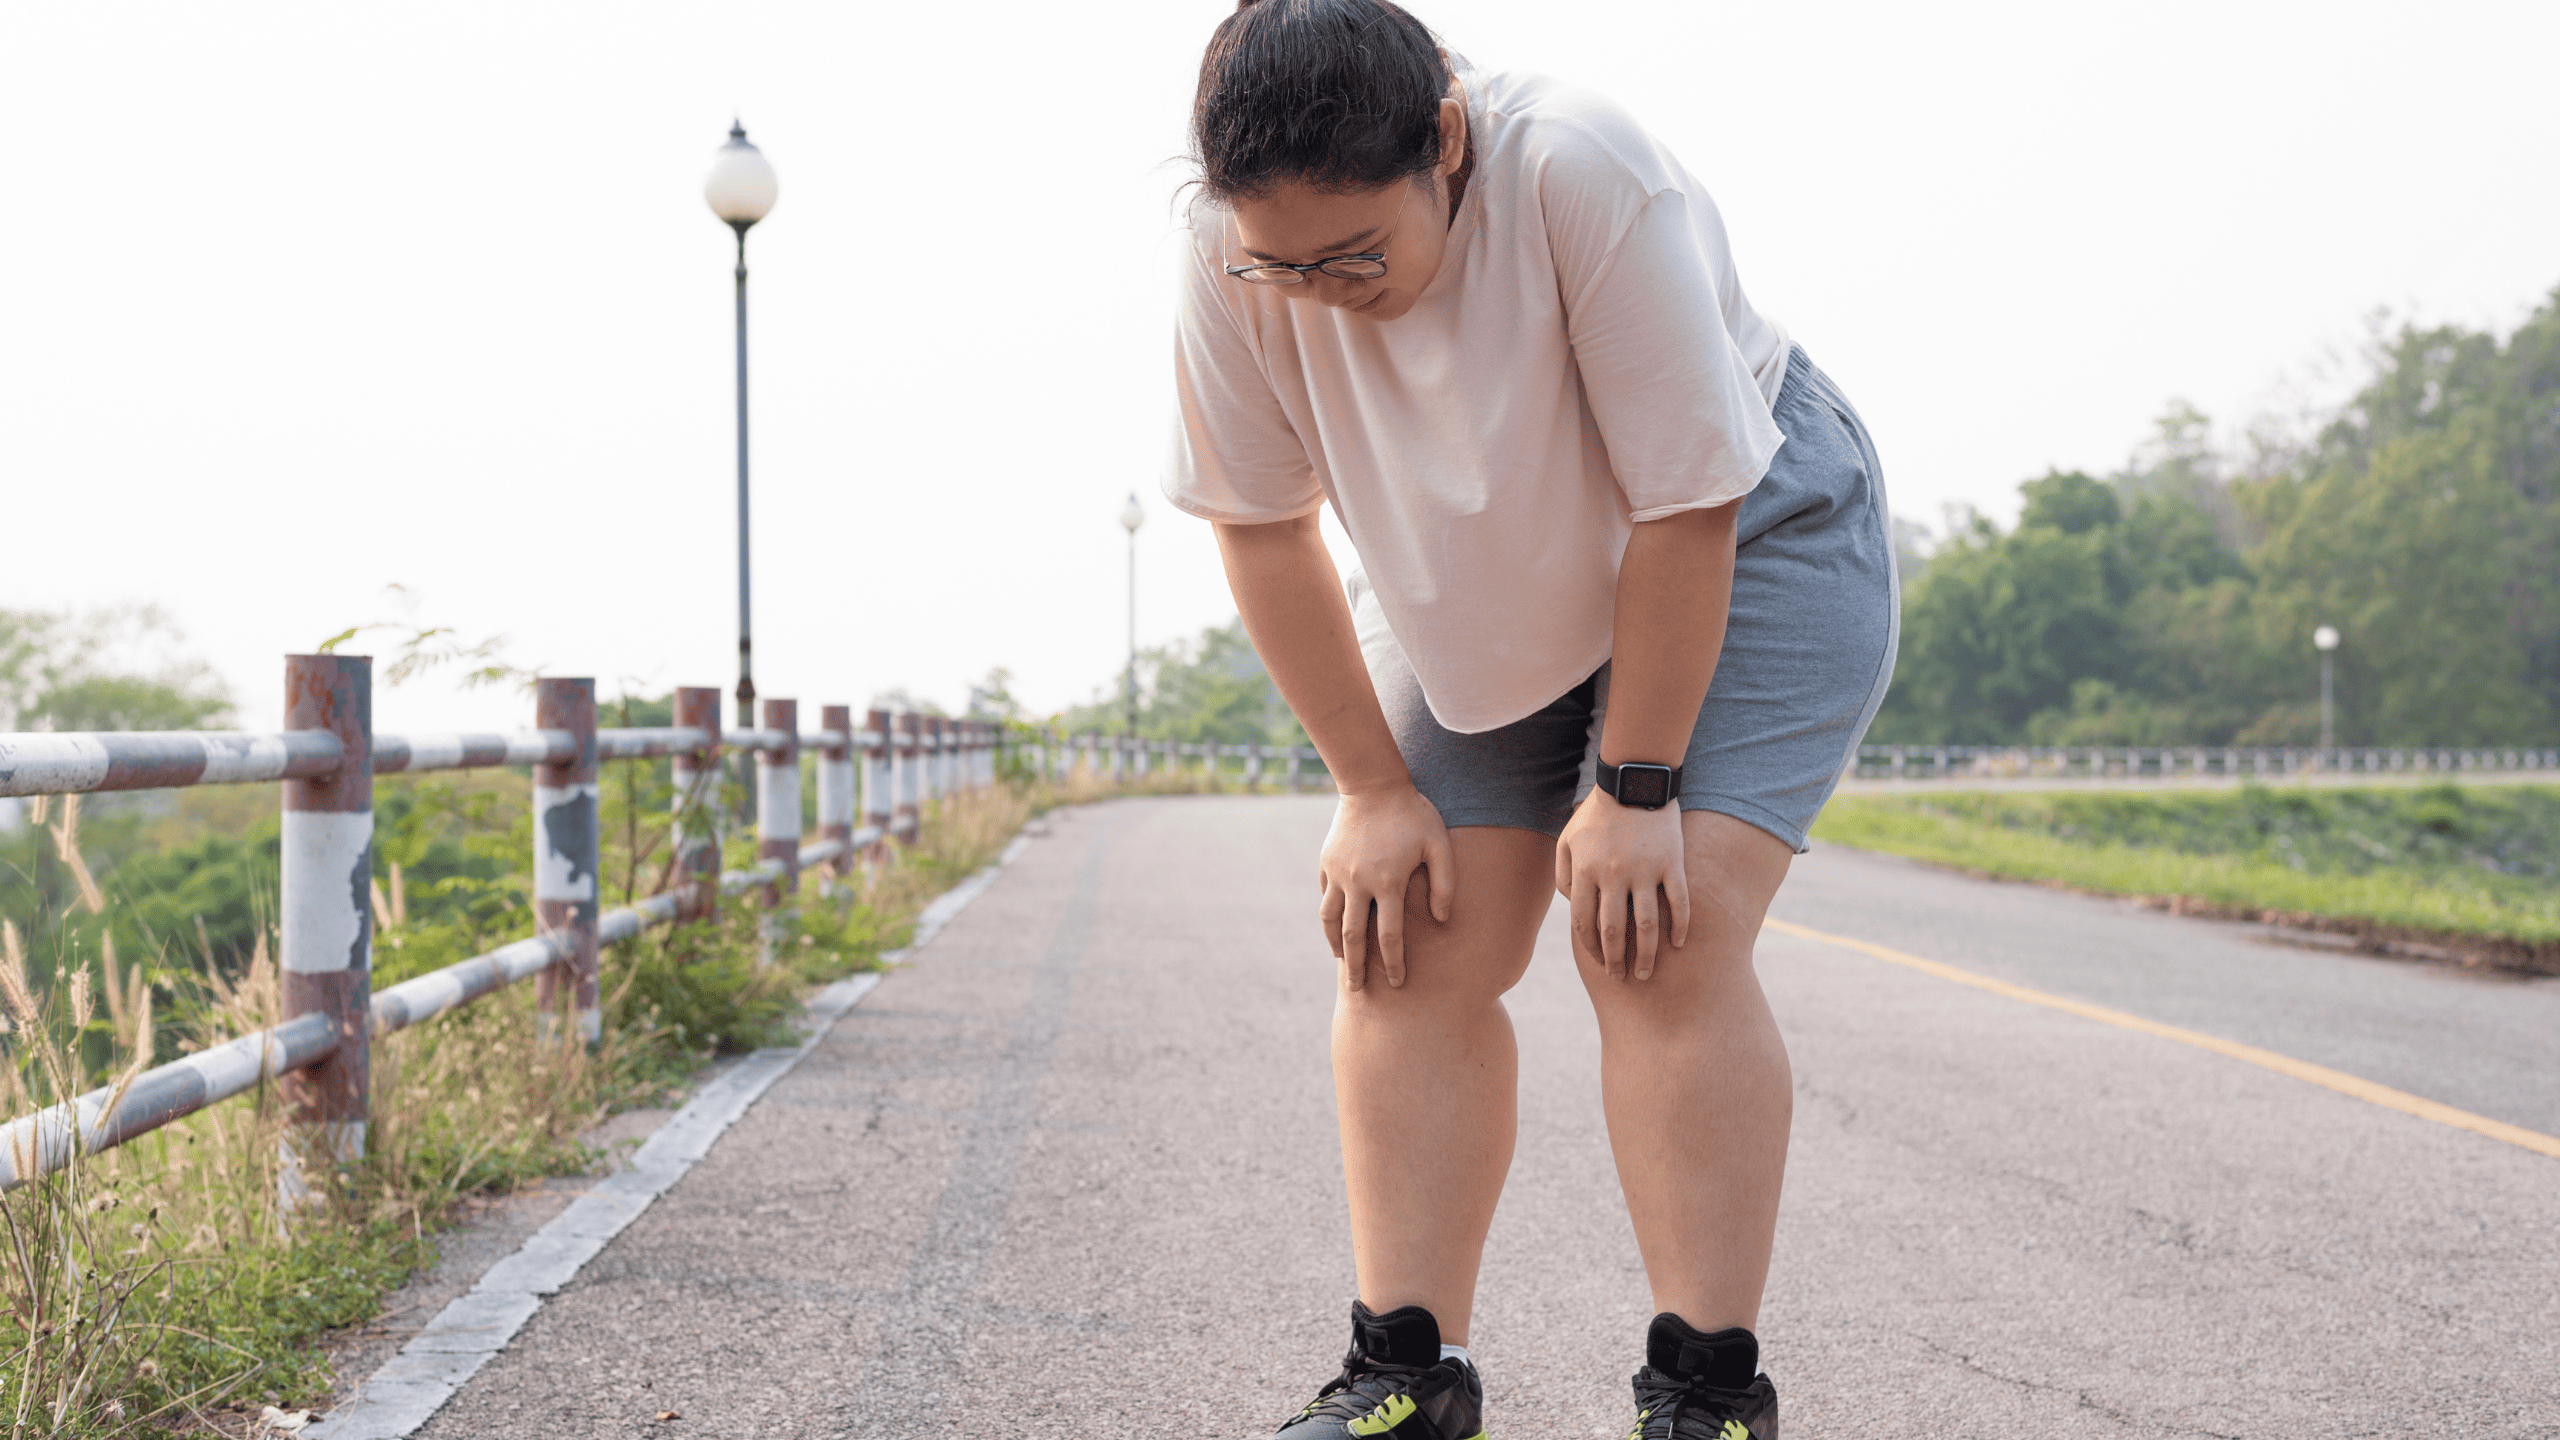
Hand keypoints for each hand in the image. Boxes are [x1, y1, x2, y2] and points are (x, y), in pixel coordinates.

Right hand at [1318, 786, 1456, 990]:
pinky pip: (1325, 896)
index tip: (1396, 983)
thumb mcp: (1438, 844)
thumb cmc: (1413, 814)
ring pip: (1330, 920)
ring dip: (1335, 945)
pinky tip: (1335, 927)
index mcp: (1388, 883)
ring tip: (1341, 962)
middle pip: (1353, 937)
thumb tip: (1442, 919)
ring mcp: (1338, 874)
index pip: (1390, 936)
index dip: (1394, 963)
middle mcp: (1358, 883)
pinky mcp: (1326, 863)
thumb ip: (1444, 883)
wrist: (1372, 784)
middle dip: (1356, 968)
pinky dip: (1329, 916)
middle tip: (1357, 991)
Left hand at [1555, 787, 1690, 979]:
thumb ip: (1562, 874)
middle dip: (1615, 960)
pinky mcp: (1672, 863)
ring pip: (1647, 925)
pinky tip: (1678, 945)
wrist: (1635, 781)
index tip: (1597, 963)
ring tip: (1647, 973)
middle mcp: (1613, 875)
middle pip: (1613, 931)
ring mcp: (1645, 871)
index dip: (1590, 948)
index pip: (1583, 922)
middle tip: (1620, 977)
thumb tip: (1570, 904)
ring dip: (1647, 955)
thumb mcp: (1568, 838)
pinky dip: (1680, 927)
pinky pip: (1679, 903)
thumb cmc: (1598, 813)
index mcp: (1585, 871)